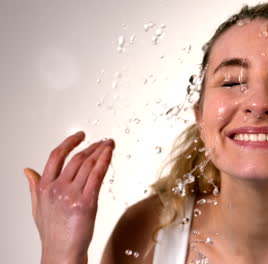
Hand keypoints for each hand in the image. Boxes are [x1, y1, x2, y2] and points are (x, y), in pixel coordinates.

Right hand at [24, 131, 114, 263]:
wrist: (62, 252)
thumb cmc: (53, 232)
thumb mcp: (37, 207)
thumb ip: (34, 186)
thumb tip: (27, 170)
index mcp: (44, 187)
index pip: (56, 156)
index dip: (69, 142)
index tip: (81, 135)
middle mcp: (57, 188)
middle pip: (76, 159)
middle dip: (92, 147)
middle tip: (103, 141)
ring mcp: (71, 195)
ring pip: (88, 165)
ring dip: (101, 151)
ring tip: (109, 145)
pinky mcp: (86, 202)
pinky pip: (97, 176)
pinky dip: (105, 162)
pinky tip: (110, 154)